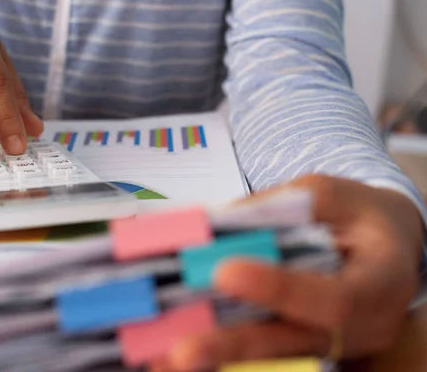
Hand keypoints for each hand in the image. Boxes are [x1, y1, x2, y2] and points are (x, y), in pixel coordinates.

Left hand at [152, 175, 423, 370]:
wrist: (382, 243)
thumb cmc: (358, 213)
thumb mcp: (328, 193)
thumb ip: (277, 207)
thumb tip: (213, 223)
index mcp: (381, 282)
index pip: (334, 298)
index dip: (279, 289)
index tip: (224, 272)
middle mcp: (361, 326)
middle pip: (294, 342)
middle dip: (235, 344)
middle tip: (182, 350)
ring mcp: (332, 341)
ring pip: (273, 353)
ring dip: (218, 353)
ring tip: (165, 357)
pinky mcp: (303, 342)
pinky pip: (263, 348)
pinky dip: (220, 347)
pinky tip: (173, 351)